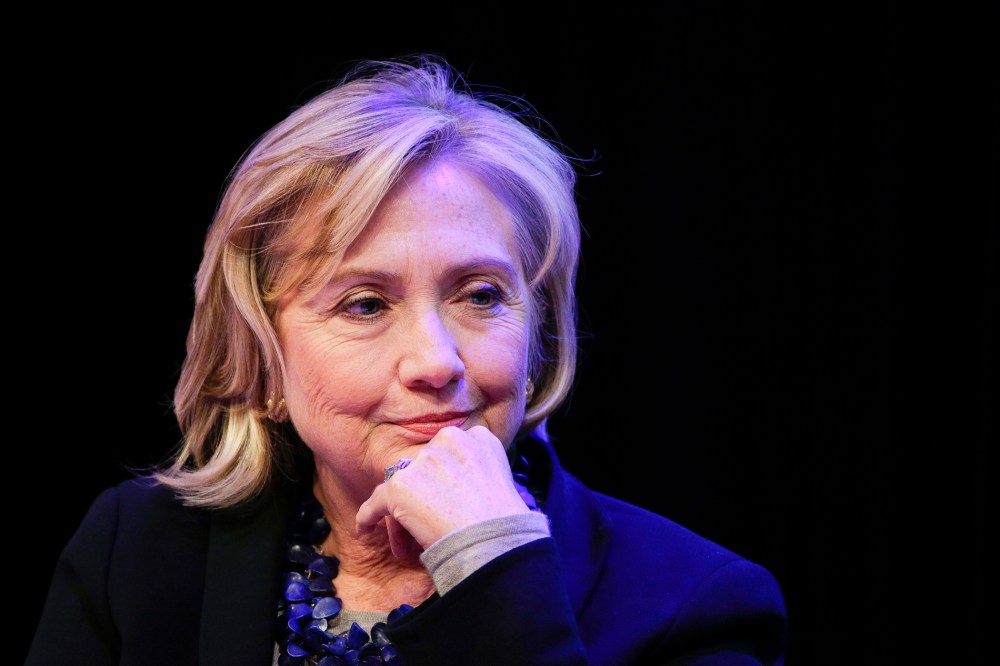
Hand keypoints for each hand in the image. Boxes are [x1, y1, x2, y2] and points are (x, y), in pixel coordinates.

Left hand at [355, 425, 531, 556]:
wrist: (496, 541)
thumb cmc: (503, 521)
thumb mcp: (501, 476)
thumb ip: (477, 464)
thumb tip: (455, 480)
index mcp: (475, 436)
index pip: (447, 453)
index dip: (444, 478)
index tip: (447, 498)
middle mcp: (447, 441)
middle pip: (423, 469)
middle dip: (424, 494)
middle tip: (431, 522)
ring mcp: (421, 463)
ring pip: (402, 486)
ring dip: (403, 511)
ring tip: (408, 541)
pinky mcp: (400, 486)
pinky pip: (376, 501)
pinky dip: (368, 516)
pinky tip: (365, 529)